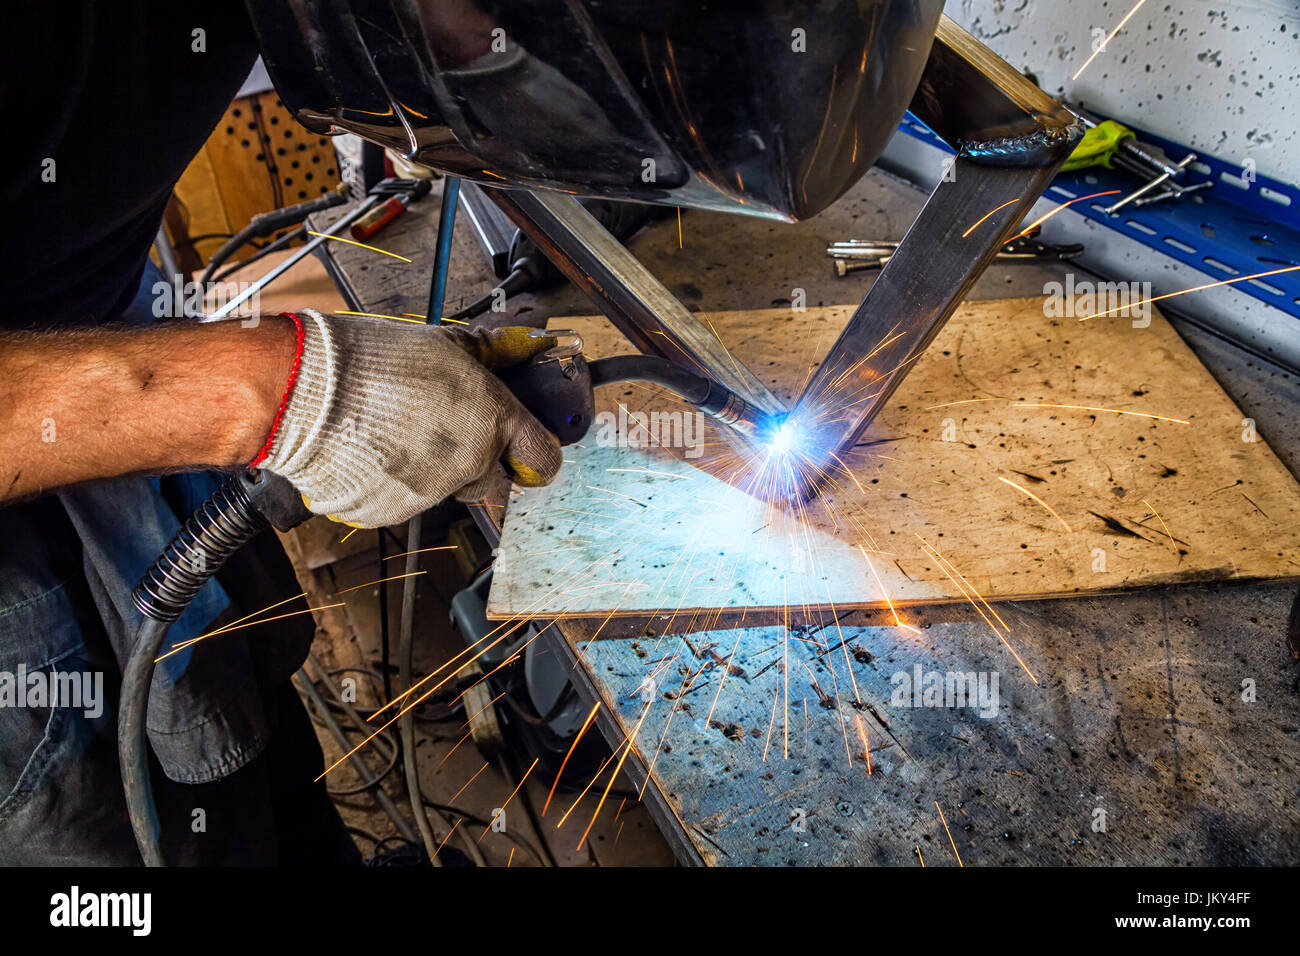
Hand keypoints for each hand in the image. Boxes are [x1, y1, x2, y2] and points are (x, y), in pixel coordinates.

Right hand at [258, 310, 561, 526]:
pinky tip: (370, 451)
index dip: (536, 457)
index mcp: (493, 420)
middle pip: (489, 479)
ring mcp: (430, 494)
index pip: (543, 459)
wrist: (305, 392)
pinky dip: (389, 483)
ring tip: (393, 432)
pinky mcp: (389, 514)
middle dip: (473, 461)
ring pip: (444, 491)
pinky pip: (400, 503)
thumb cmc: (371, 361)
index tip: (527, 453)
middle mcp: (469, 463)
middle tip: (438, 429)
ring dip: (429, 470)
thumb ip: (494, 353)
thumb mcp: (444, 344)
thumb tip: (533, 342)